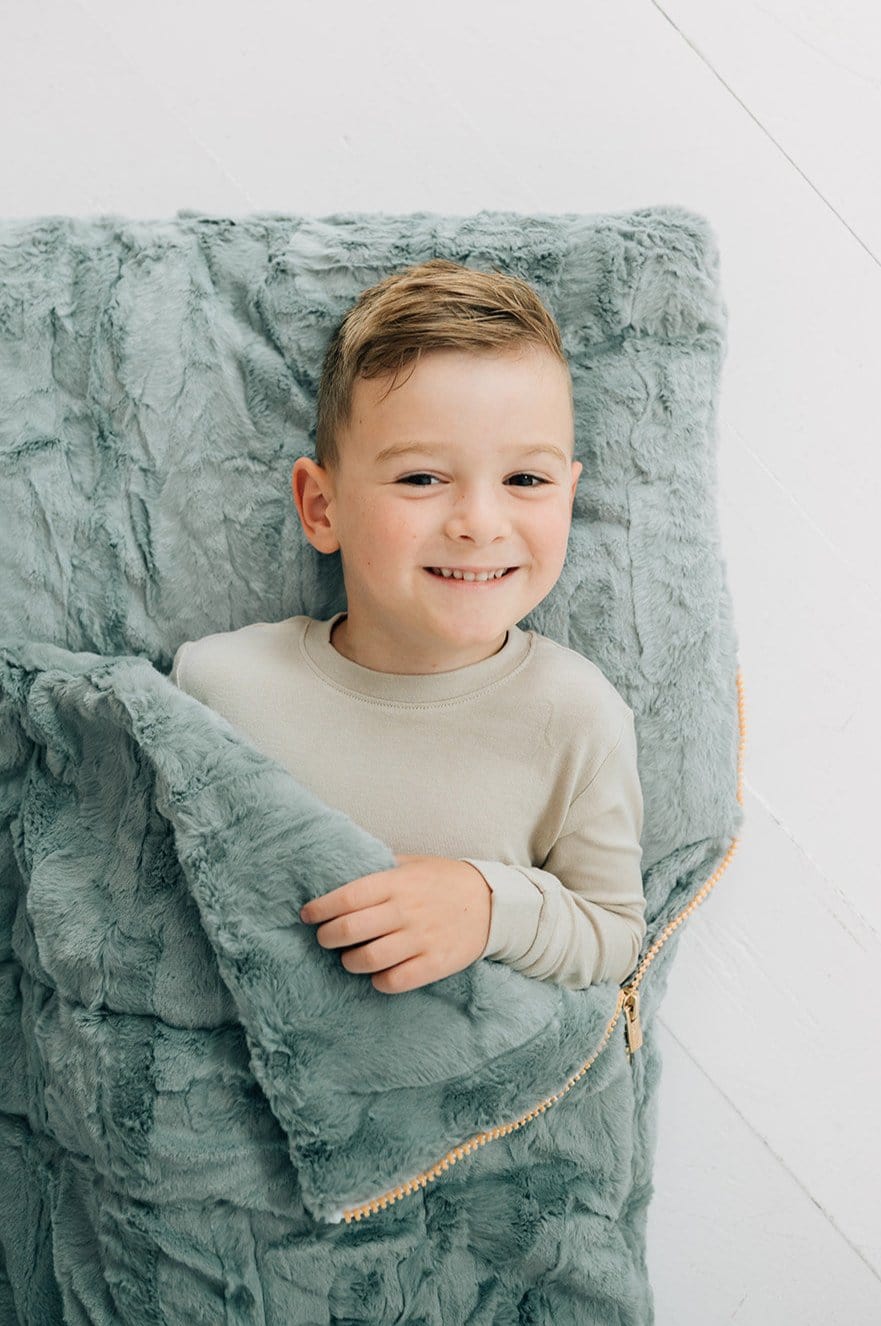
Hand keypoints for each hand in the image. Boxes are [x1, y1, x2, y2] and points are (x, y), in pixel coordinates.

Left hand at [298, 854, 491, 993]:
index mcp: (397, 883)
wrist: (493, 903)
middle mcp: (406, 911)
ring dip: (349, 962)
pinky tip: (376, 973)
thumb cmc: (445, 880)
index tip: (307, 915)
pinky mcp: (435, 964)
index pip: (347, 897)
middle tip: (325, 938)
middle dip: (328, 937)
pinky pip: (395, 981)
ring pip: (368, 959)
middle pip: (350, 930)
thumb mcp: (414, 864)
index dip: (321, 908)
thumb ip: (381, 867)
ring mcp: (421, 939)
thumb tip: (342, 871)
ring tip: (348, 958)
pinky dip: (378, 981)